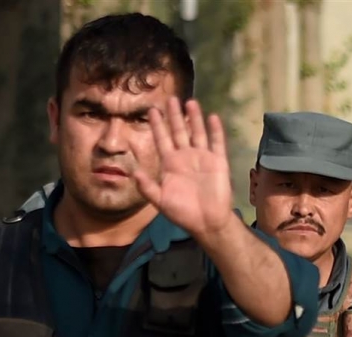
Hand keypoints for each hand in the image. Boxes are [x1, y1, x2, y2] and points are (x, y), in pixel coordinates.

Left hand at [134, 98, 235, 241]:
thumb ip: (147, 187)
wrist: (207, 223)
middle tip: (169, 98)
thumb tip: (133, 172)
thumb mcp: (160, 202)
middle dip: (174, 116)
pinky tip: (212, 117)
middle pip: (178, 131)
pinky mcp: (218, 162)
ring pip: (197, 132)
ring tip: (190, 102)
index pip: (162, 140)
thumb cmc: (183, 214)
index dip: (157, 125)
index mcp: (170, 165)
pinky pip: (216, 143)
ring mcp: (203, 158)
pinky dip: (215, 130)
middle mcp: (185, 157)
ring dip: (194, 118)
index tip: (152, 110)